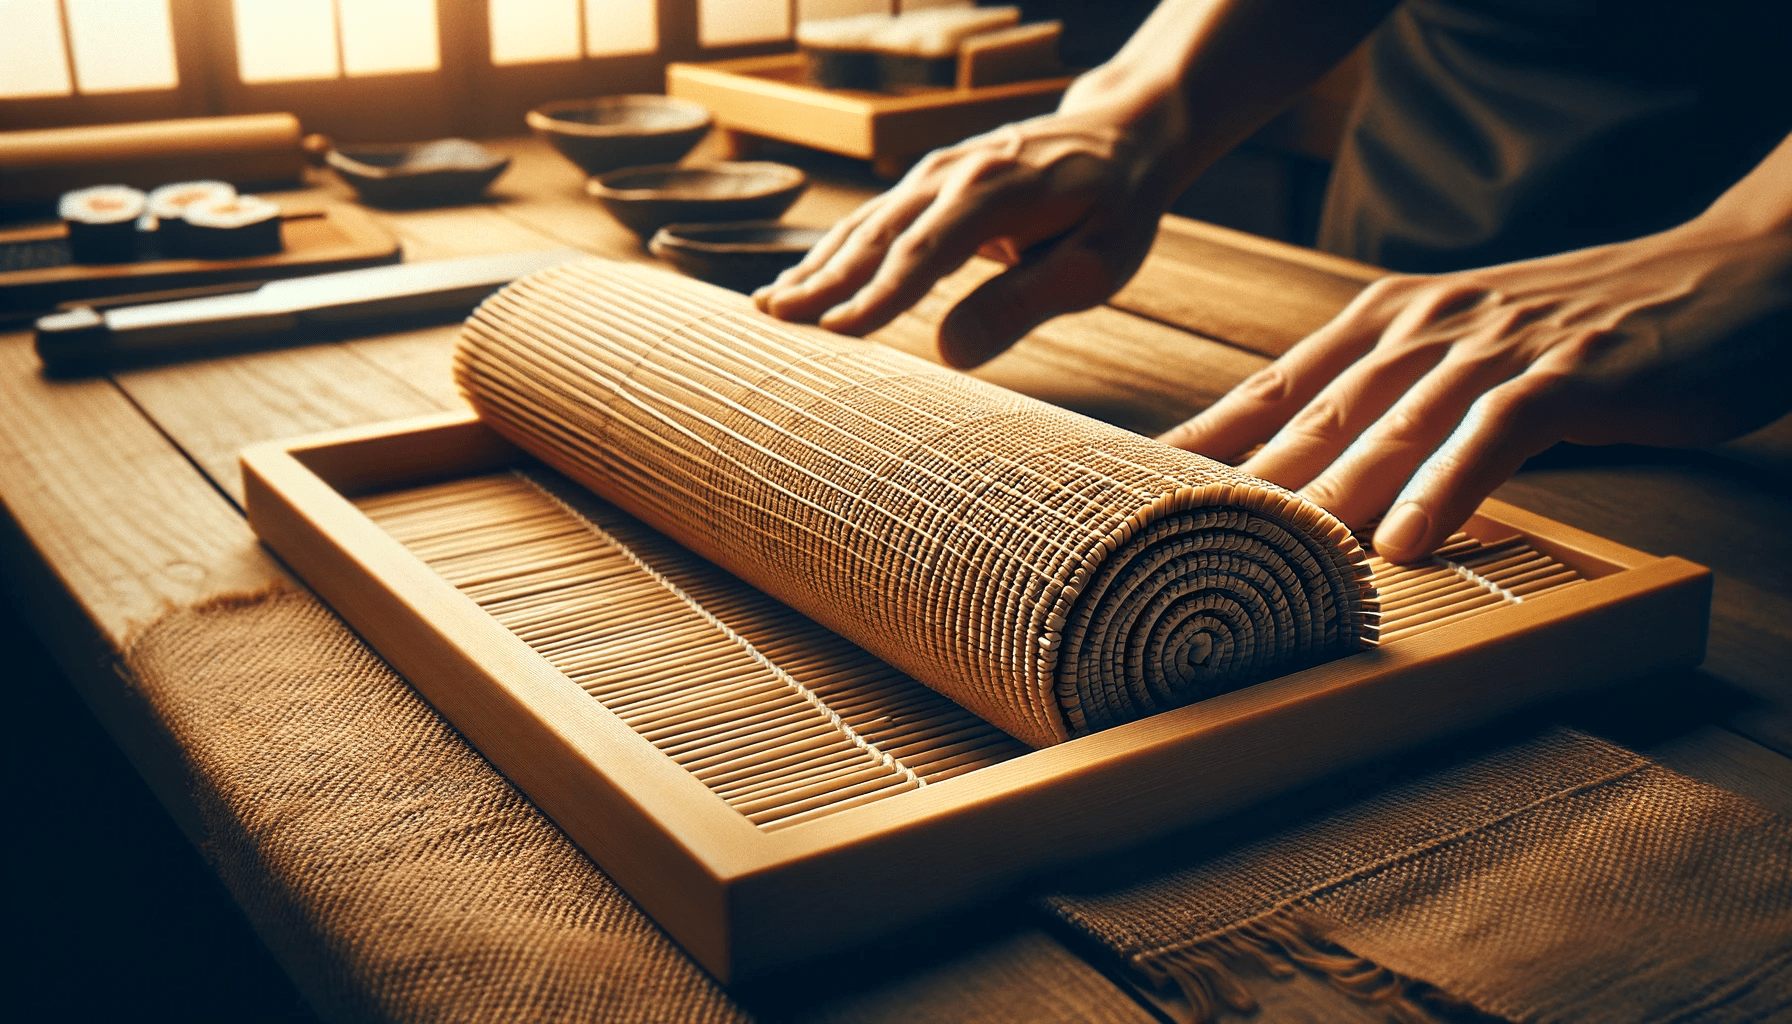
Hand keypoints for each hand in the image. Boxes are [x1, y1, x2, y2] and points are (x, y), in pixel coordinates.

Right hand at [753, 94, 1182, 368]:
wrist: (1122, 135)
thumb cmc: (1115, 207)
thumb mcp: (1098, 263)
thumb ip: (1026, 303)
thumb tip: (949, 354)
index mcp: (997, 192)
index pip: (926, 252)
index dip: (880, 296)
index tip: (836, 335)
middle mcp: (954, 173)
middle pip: (877, 235)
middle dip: (823, 282)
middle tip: (774, 325)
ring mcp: (936, 173)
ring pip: (863, 226)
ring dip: (814, 267)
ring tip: (767, 310)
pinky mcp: (928, 182)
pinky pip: (871, 221)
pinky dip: (831, 253)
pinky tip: (800, 283)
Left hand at [1159, 217, 1791, 561]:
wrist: (1719, 277)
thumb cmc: (1574, 333)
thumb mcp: (1456, 361)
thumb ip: (1380, 411)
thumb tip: (1302, 484)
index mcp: (1377, 329)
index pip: (1263, 397)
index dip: (1188, 453)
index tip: (1115, 504)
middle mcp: (1415, 331)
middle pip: (1302, 422)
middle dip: (1225, 491)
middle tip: (1152, 552)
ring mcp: (1488, 348)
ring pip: (1380, 431)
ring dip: (1315, 501)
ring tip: (1255, 565)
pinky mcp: (1565, 375)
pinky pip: (1490, 436)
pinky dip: (1445, 489)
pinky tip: (1406, 544)